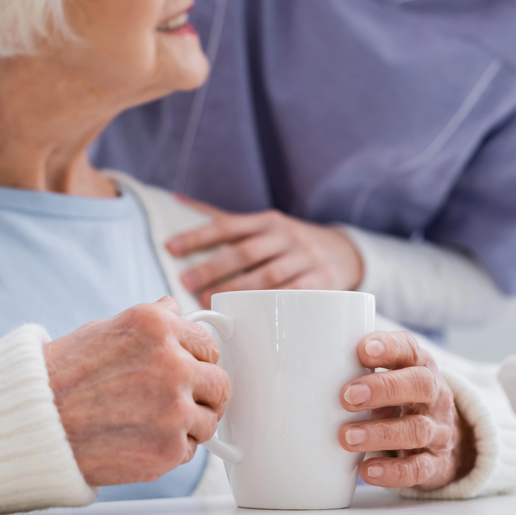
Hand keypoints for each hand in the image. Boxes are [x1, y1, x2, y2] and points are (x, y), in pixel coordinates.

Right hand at [43, 296, 230, 486]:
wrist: (31, 424)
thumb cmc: (60, 377)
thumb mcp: (106, 329)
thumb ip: (151, 321)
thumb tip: (174, 309)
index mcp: (158, 328)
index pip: (209, 345)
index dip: (197, 361)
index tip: (189, 371)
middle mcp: (172, 364)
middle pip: (219, 383)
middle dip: (202, 394)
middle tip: (176, 401)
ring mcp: (174, 409)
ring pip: (209, 420)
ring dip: (187, 424)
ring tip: (147, 422)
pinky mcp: (169, 448)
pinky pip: (190, 450)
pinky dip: (170, 449)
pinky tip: (137, 440)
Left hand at [166, 197, 363, 307]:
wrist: (344, 253)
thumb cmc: (290, 242)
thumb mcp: (263, 225)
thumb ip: (222, 218)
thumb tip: (176, 197)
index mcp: (267, 221)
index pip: (228, 225)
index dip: (199, 236)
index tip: (171, 247)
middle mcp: (286, 236)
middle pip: (245, 252)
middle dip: (213, 268)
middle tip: (186, 283)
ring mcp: (306, 259)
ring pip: (268, 276)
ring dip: (238, 290)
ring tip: (212, 302)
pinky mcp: (323, 283)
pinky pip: (296, 294)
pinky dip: (274, 305)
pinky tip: (256, 315)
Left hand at [338, 331, 475, 490]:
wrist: (451, 443)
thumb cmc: (403, 403)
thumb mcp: (390, 380)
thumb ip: (360, 370)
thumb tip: (304, 369)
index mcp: (420, 367)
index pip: (410, 350)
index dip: (389, 348)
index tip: (363, 350)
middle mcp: (434, 396)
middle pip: (419, 385)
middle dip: (383, 389)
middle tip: (347, 396)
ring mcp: (438, 431)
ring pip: (416, 429)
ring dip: (380, 433)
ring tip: (347, 437)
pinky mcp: (436, 464)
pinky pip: (418, 469)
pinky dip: (392, 472)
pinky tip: (368, 471)